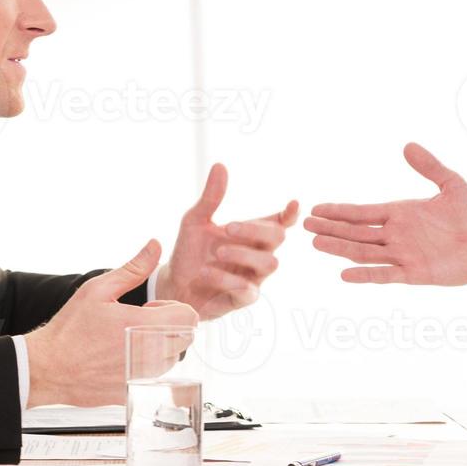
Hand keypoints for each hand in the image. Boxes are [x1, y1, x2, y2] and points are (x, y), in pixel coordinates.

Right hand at [25, 240, 198, 406]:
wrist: (47, 367)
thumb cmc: (70, 329)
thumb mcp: (99, 290)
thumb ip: (133, 268)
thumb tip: (155, 245)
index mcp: (146, 327)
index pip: (189, 317)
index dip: (172, 308)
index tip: (150, 309)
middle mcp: (150, 356)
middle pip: (184, 338)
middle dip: (167, 326)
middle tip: (136, 322)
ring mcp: (142, 377)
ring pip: (170, 359)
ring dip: (157, 347)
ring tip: (125, 340)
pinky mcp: (133, 392)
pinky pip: (152, 377)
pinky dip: (142, 367)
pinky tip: (117, 359)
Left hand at [154, 163, 298, 320]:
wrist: (173, 284)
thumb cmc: (190, 251)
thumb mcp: (195, 221)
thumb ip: (211, 198)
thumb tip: (220, 166)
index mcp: (251, 234)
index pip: (279, 223)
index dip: (290, 215)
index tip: (293, 204)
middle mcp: (257, 254)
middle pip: (277, 238)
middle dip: (255, 230)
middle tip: (227, 226)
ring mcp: (253, 277)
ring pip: (269, 264)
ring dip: (243, 254)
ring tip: (217, 251)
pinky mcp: (242, 299)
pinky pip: (248, 290)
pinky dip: (227, 278)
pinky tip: (206, 272)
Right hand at [304, 142, 466, 287]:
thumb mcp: (452, 184)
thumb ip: (430, 167)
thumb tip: (407, 145)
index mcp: (400, 213)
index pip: (362, 212)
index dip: (339, 210)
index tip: (316, 208)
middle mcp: (396, 235)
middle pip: (355, 232)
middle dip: (330, 227)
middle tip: (303, 224)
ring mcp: (403, 255)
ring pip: (363, 252)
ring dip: (340, 248)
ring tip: (316, 243)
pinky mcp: (414, 273)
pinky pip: (385, 275)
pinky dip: (365, 275)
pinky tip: (344, 274)